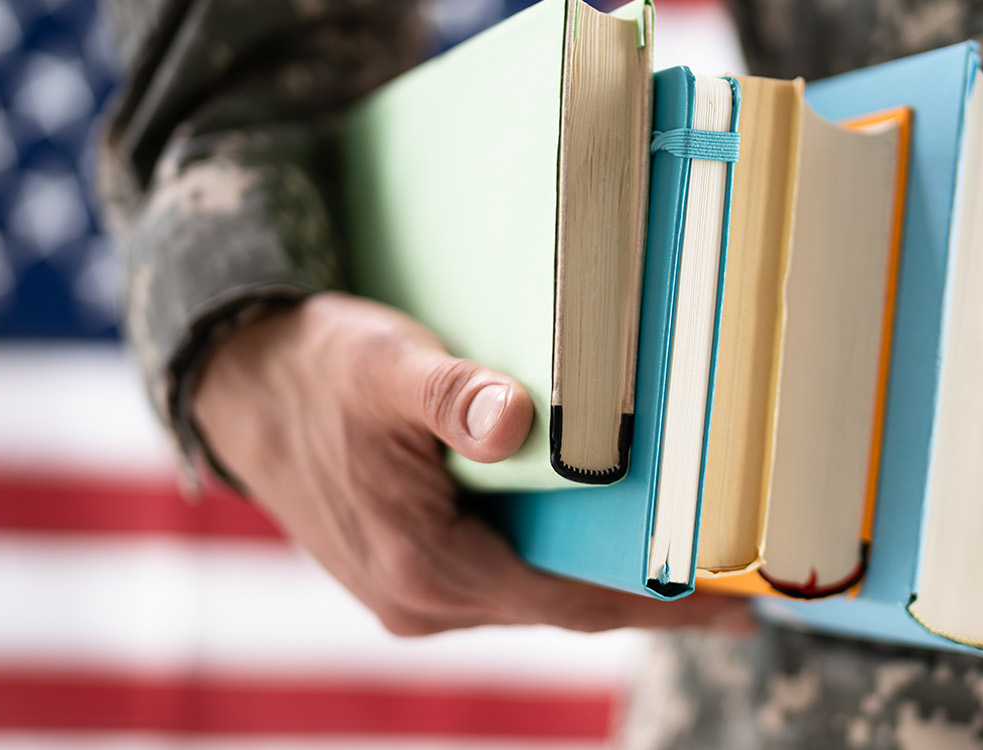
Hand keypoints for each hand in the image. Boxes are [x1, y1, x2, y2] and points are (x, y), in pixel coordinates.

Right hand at [194, 292, 750, 635]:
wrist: (237, 388)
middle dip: (651, 601)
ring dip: (609, 584)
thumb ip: (453, 396)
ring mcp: (414, 596)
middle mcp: (419, 600)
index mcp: (420, 565)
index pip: (569, 602)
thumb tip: (520, 419)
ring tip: (693, 558)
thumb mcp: (382, 363)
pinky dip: (563, 565)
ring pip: (537, 597)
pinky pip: (509, 580)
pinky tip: (607, 540)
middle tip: (744, 582)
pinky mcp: (413, 575)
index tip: (737, 605)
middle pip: (563, 610)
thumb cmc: (313, 369)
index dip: (659, 605)